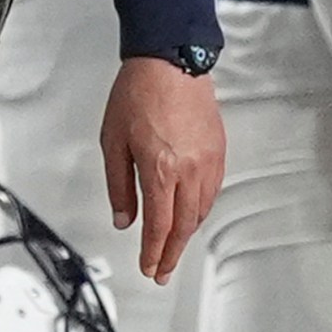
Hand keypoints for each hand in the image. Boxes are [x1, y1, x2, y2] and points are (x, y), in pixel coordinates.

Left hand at [99, 58, 224, 282]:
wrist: (170, 61)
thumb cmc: (140, 92)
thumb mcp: (113, 141)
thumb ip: (118, 185)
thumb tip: (123, 218)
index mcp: (160, 169)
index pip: (159, 226)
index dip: (154, 252)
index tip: (149, 267)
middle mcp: (189, 170)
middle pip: (183, 226)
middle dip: (171, 253)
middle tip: (163, 270)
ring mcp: (207, 162)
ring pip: (200, 211)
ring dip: (186, 233)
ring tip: (172, 245)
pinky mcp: (218, 152)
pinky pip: (211, 192)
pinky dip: (200, 210)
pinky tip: (191, 214)